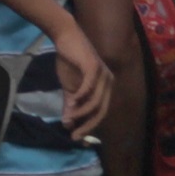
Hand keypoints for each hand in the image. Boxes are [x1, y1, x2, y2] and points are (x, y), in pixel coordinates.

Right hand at [50, 23, 113, 139]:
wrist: (65, 38)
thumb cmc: (69, 62)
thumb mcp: (69, 88)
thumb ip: (70, 106)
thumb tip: (67, 124)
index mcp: (105, 88)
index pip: (101, 113)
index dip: (89, 126)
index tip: (76, 137)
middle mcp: (109, 82)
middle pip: (101, 110)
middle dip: (87, 124)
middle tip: (74, 135)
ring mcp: (103, 74)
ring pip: (96, 101)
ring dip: (81, 112)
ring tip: (69, 116)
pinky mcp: (94, 66)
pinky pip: (89, 87)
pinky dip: (80, 97)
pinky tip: (71, 102)